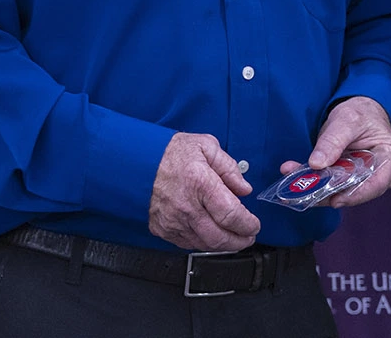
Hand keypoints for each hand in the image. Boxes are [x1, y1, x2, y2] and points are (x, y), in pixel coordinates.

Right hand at [148, 133, 259, 251]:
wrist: (136, 162)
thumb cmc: (169, 153)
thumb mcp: (205, 146)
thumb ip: (228, 167)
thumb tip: (244, 188)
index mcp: (200, 183)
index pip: (231, 215)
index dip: (248, 224)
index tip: (254, 224)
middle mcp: (187, 206)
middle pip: (220, 237)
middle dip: (240, 241)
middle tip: (248, 236)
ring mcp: (173, 221)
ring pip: (205, 245)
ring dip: (223, 244)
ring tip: (233, 236)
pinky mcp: (163, 229)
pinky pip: (188, 244)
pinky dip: (203, 242)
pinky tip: (210, 233)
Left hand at [279, 95, 390, 207]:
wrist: (359, 112)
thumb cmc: (361, 114)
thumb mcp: (347, 119)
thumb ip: (333, 140)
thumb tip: (317, 164)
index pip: (378, 183)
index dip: (357, 194)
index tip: (335, 199)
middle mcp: (384, 174)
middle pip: (357, 191)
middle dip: (327, 193)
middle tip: (301, 192)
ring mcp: (367, 180)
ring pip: (342, 192)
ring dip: (315, 189)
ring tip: (291, 184)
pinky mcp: (349, 181)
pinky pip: (332, 186)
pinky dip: (314, 183)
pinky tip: (293, 175)